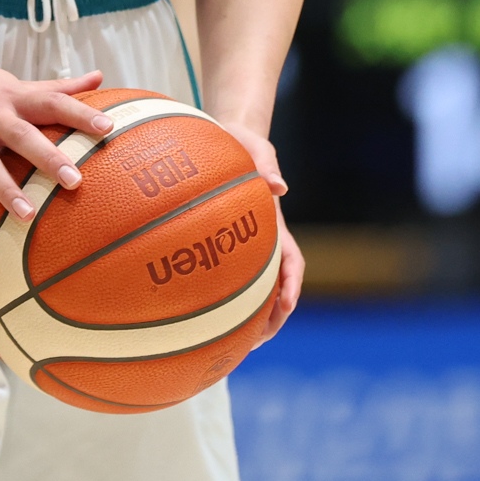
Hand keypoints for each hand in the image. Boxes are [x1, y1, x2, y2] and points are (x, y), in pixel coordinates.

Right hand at [0, 43, 110, 259]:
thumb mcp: (10, 80)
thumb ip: (55, 86)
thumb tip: (99, 78)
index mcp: (11, 96)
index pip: (51, 101)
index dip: (80, 112)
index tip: (108, 127)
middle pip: (23, 136)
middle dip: (48, 158)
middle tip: (75, 181)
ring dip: (6, 191)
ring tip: (28, 217)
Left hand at [214, 118, 301, 345]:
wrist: (226, 137)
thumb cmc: (243, 141)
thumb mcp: (257, 146)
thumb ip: (267, 162)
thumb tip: (279, 186)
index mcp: (274, 224)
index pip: (291, 261)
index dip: (291, 285)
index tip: (286, 305)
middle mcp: (261, 241)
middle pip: (273, 287)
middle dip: (270, 317)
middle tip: (256, 341)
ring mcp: (241, 246)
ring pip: (248, 289)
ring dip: (244, 316)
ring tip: (228, 344)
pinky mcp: (219, 245)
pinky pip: (218, 273)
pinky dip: (212, 295)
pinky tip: (188, 312)